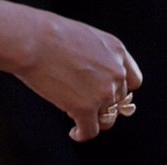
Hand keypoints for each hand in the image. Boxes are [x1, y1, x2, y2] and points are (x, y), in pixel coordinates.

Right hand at [13, 10, 142, 142]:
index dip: (120, 90)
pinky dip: (82, 134)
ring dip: (94, 120)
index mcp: (116, 50)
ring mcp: (103, 92)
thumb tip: (91, 73)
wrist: (33, 40)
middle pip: (119, 101)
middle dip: (103, 104)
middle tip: (86, 103)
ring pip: (107, 119)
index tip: (109, 94)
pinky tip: (74, 132)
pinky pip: (90, 131)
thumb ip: (96, 55)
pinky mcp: (86, 108)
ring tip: (80, 119)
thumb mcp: (85, 36)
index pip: (133, 80)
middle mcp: (116, 72)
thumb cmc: (49, 33)